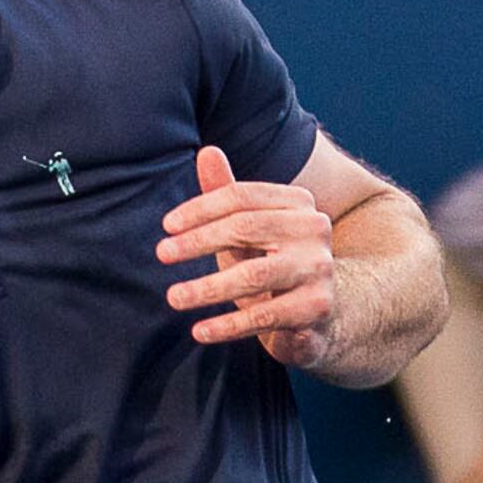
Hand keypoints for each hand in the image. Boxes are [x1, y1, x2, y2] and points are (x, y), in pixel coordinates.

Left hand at [159, 145, 340, 365]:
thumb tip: (207, 151)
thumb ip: (227, 193)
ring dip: (207, 288)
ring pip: (254, 274)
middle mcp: (314, 228)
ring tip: (174, 298)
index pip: (242, 197)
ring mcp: (318, 268)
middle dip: (198, 241)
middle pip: (246, 227)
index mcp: (298, 202)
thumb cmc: (274, 263)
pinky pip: (264, 316)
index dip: (201, 209)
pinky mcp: (316, 307)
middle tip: (162, 254)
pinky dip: (228, 325)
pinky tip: (199, 331)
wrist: (320, 313)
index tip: (167, 227)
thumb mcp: (248, 230)